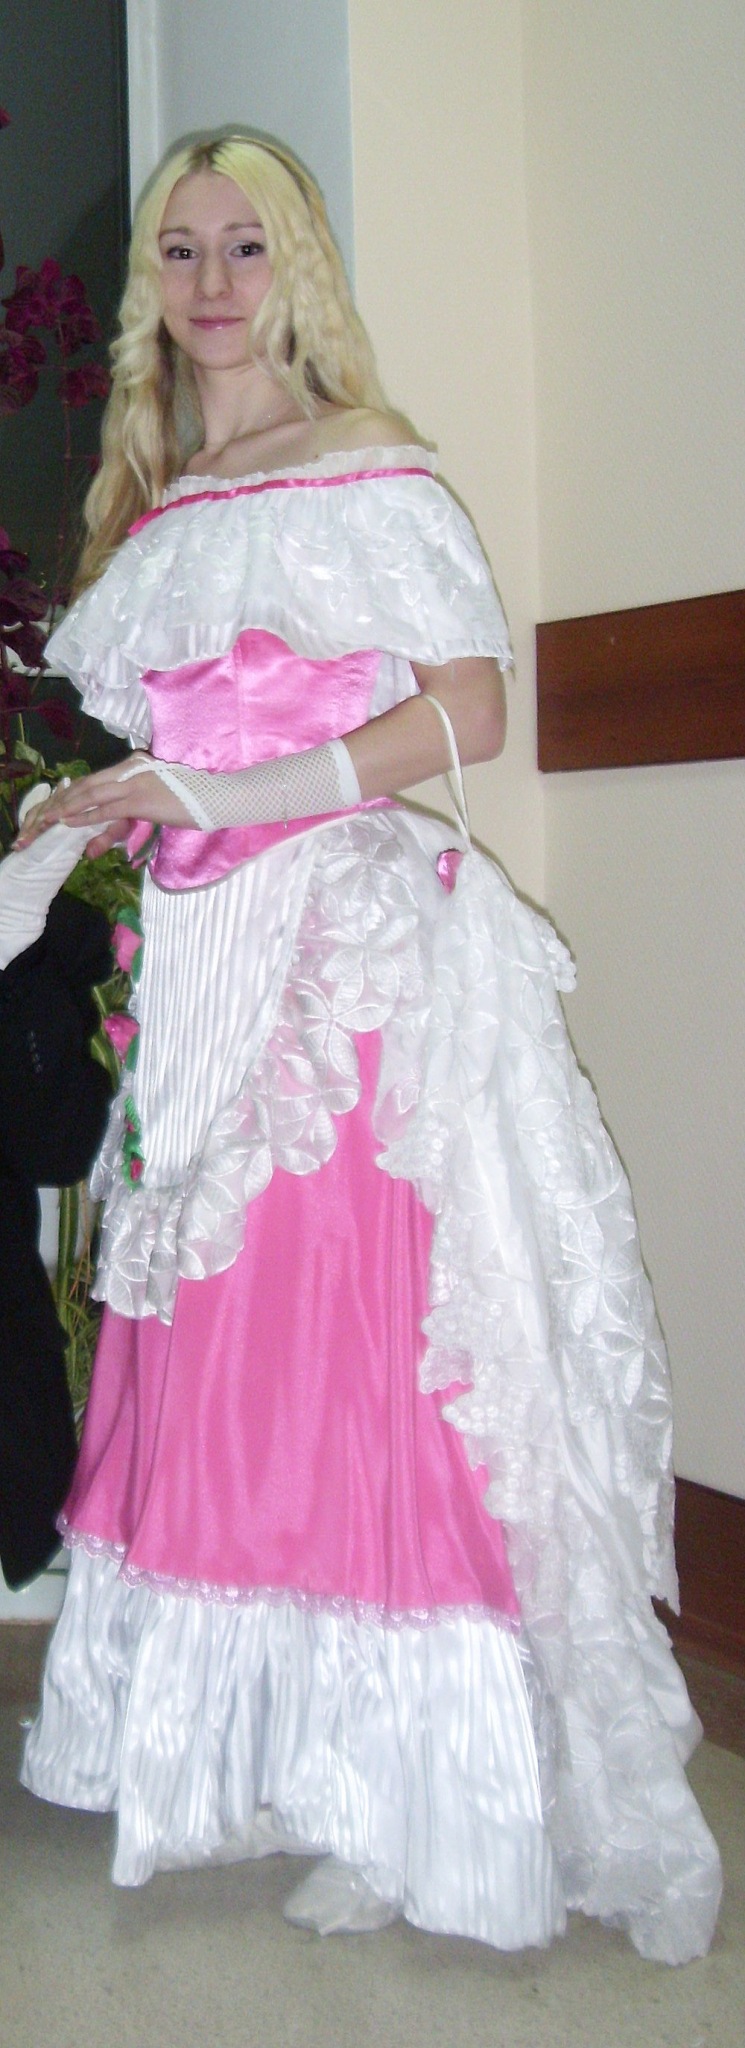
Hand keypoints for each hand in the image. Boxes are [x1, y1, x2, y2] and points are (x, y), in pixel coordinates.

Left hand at [14, 754, 194, 846]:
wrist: (214, 795)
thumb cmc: (192, 798)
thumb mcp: (160, 798)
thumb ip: (136, 807)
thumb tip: (119, 820)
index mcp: (134, 765)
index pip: (97, 777)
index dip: (74, 790)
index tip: (58, 802)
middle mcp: (130, 769)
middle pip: (88, 783)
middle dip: (64, 798)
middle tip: (45, 813)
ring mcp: (134, 783)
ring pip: (92, 794)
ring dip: (68, 807)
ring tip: (50, 818)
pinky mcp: (140, 800)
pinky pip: (106, 808)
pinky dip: (85, 816)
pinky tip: (70, 822)